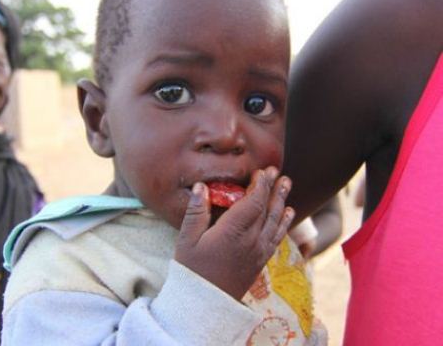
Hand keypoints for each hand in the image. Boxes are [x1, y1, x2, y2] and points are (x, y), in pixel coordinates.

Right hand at [174, 167, 294, 299]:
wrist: (206, 304)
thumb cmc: (192, 270)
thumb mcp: (186, 240)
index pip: (253, 202)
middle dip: (273, 189)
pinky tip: (287, 214)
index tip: (263, 170)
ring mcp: (258, 252)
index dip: (260, 185)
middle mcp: (251, 241)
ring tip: (287, 185)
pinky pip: (276, 237)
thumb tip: (200, 187)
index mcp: (233, 232)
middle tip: (278, 172)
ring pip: (275, 222)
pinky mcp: (260, 262)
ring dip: (282, 202)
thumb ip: (195, 212)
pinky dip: (283, 223)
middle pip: (267, 209)